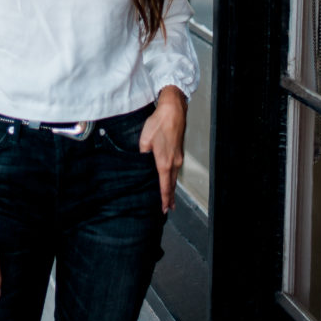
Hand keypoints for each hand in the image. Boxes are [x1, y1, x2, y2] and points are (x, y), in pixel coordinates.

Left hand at [139, 85, 187, 212]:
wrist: (173, 111)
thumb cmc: (159, 124)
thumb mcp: (144, 141)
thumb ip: (142, 155)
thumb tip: (141, 163)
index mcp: (165, 163)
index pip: (165, 186)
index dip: (164, 199)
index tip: (164, 209)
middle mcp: (174, 163)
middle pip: (172, 184)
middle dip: (170, 197)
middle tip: (168, 208)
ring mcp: (179, 157)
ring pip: (175, 177)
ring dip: (172, 188)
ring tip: (170, 198)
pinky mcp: (179, 151)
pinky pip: (176, 169)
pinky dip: (174, 178)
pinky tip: (170, 178)